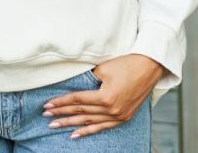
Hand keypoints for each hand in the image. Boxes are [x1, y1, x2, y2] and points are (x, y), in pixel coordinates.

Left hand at [42, 54, 168, 139]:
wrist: (150, 67)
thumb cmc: (127, 63)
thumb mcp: (103, 69)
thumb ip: (88, 80)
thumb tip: (75, 86)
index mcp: (105, 97)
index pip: (77, 101)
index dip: (61, 103)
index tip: (47, 105)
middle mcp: (112, 110)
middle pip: (81, 113)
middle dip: (62, 114)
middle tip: (47, 116)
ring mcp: (119, 116)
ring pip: (90, 122)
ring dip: (72, 124)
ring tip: (56, 126)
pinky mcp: (124, 117)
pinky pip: (103, 127)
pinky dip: (89, 131)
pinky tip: (76, 134)